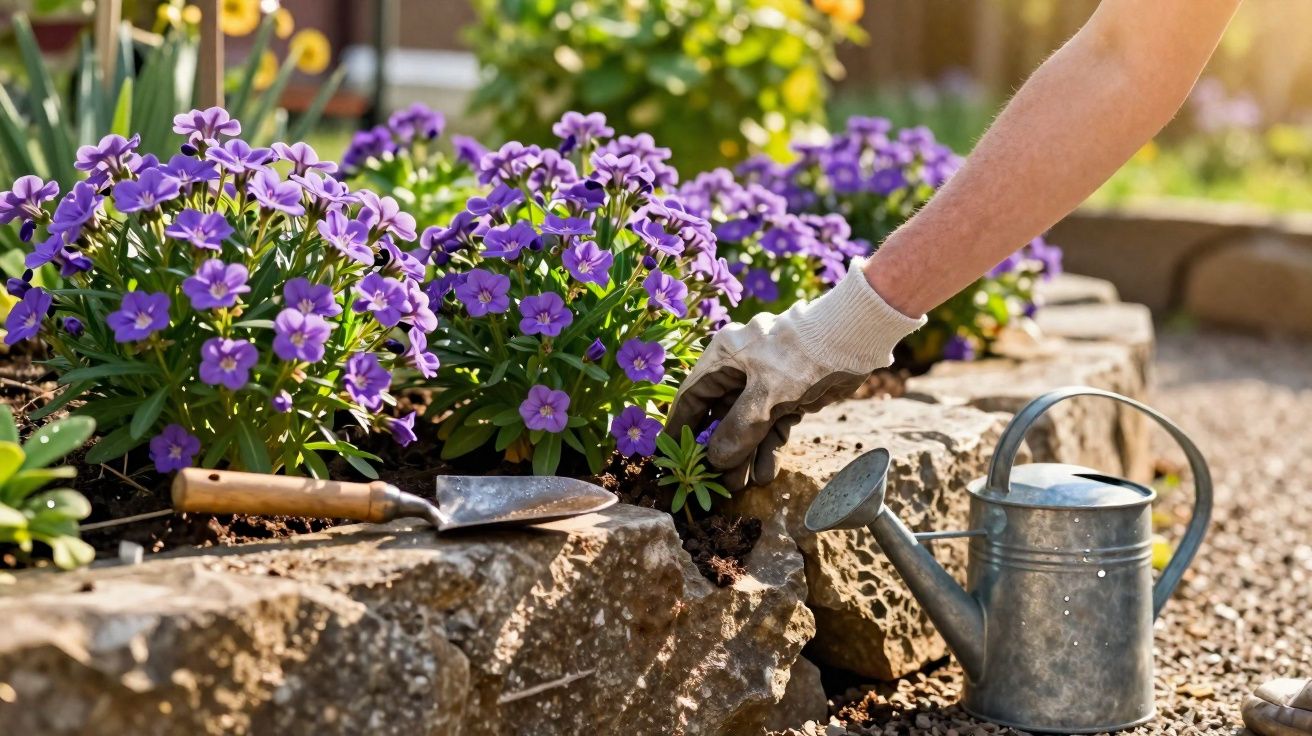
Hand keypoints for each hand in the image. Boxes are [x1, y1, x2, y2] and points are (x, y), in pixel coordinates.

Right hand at [668, 261, 924, 489]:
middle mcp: (740, 368)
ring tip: (741, 487)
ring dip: (744, 456)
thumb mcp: (767, 397)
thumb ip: (737, 430)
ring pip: (747, 425)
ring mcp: (765, 382)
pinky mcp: (789, 394)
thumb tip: (715, 461)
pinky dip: (767, 448)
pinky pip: (771, 425)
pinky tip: (766, 473)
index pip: (691, 398)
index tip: (672, 461)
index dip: (679, 430)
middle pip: (719, 416)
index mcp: (724, 357)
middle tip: (712, 484)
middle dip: (718, 451)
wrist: (858, 338)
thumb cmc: (804, 356)